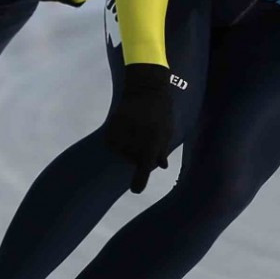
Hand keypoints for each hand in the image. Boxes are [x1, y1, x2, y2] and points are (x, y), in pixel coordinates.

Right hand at [103, 63, 174, 193]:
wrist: (145, 88)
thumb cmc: (161, 111)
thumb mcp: (168, 130)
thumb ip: (162, 149)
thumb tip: (161, 166)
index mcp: (153, 140)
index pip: (145, 166)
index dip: (139, 181)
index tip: (135, 191)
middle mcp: (136, 137)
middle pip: (133, 160)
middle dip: (139, 156)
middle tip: (146, 138)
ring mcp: (122, 132)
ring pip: (122, 153)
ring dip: (128, 148)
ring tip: (136, 131)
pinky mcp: (111, 127)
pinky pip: (113, 144)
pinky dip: (118, 141)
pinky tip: (126, 130)